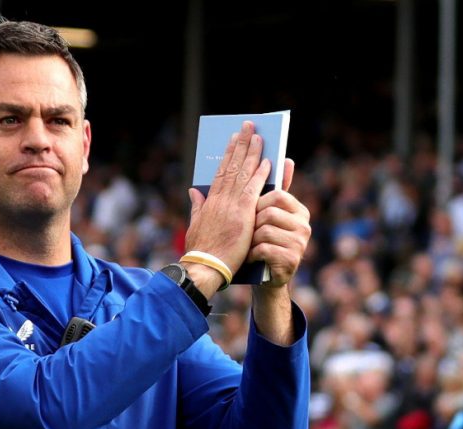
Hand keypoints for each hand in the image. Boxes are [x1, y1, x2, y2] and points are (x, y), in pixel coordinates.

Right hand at [186, 121, 272, 277]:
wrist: (206, 267)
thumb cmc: (201, 251)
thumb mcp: (195, 225)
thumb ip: (197, 206)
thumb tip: (194, 191)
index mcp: (209, 201)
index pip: (221, 172)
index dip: (229, 154)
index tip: (234, 140)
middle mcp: (220, 199)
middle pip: (233, 166)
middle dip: (242, 145)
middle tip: (249, 127)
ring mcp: (232, 205)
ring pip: (243, 173)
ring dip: (253, 153)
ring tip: (260, 136)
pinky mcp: (244, 214)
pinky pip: (254, 189)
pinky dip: (261, 174)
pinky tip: (268, 162)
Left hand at [249, 159, 311, 287]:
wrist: (266, 276)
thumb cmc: (264, 241)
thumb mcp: (269, 215)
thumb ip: (275, 189)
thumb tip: (288, 159)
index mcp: (299, 211)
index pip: (278, 194)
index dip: (259, 201)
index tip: (251, 210)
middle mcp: (304, 225)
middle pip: (269, 212)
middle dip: (253, 222)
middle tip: (248, 232)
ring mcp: (300, 244)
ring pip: (265, 231)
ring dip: (251, 239)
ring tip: (250, 246)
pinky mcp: (292, 260)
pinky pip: (264, 249)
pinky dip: (252, 254)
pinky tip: (251, 257)